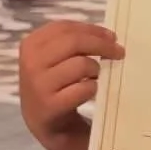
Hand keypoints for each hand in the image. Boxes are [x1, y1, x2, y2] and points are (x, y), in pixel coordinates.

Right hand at [19, 20, 123, 145]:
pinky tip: (91, 91)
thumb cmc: (55, 84)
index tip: (112, 36)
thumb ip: (73, 43)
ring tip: (96, 77)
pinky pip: (83, 89)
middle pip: (74, 42)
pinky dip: (93, 88)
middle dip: (102, 45)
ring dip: (96, 70)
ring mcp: (39, 85)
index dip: (92, 29)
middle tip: (119, 52)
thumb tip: (108, 36)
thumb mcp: (54, 58)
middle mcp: (31, 62)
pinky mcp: (50, 105)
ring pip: (81, 64)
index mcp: (31, 44)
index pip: (65, 27)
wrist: (43, 122)